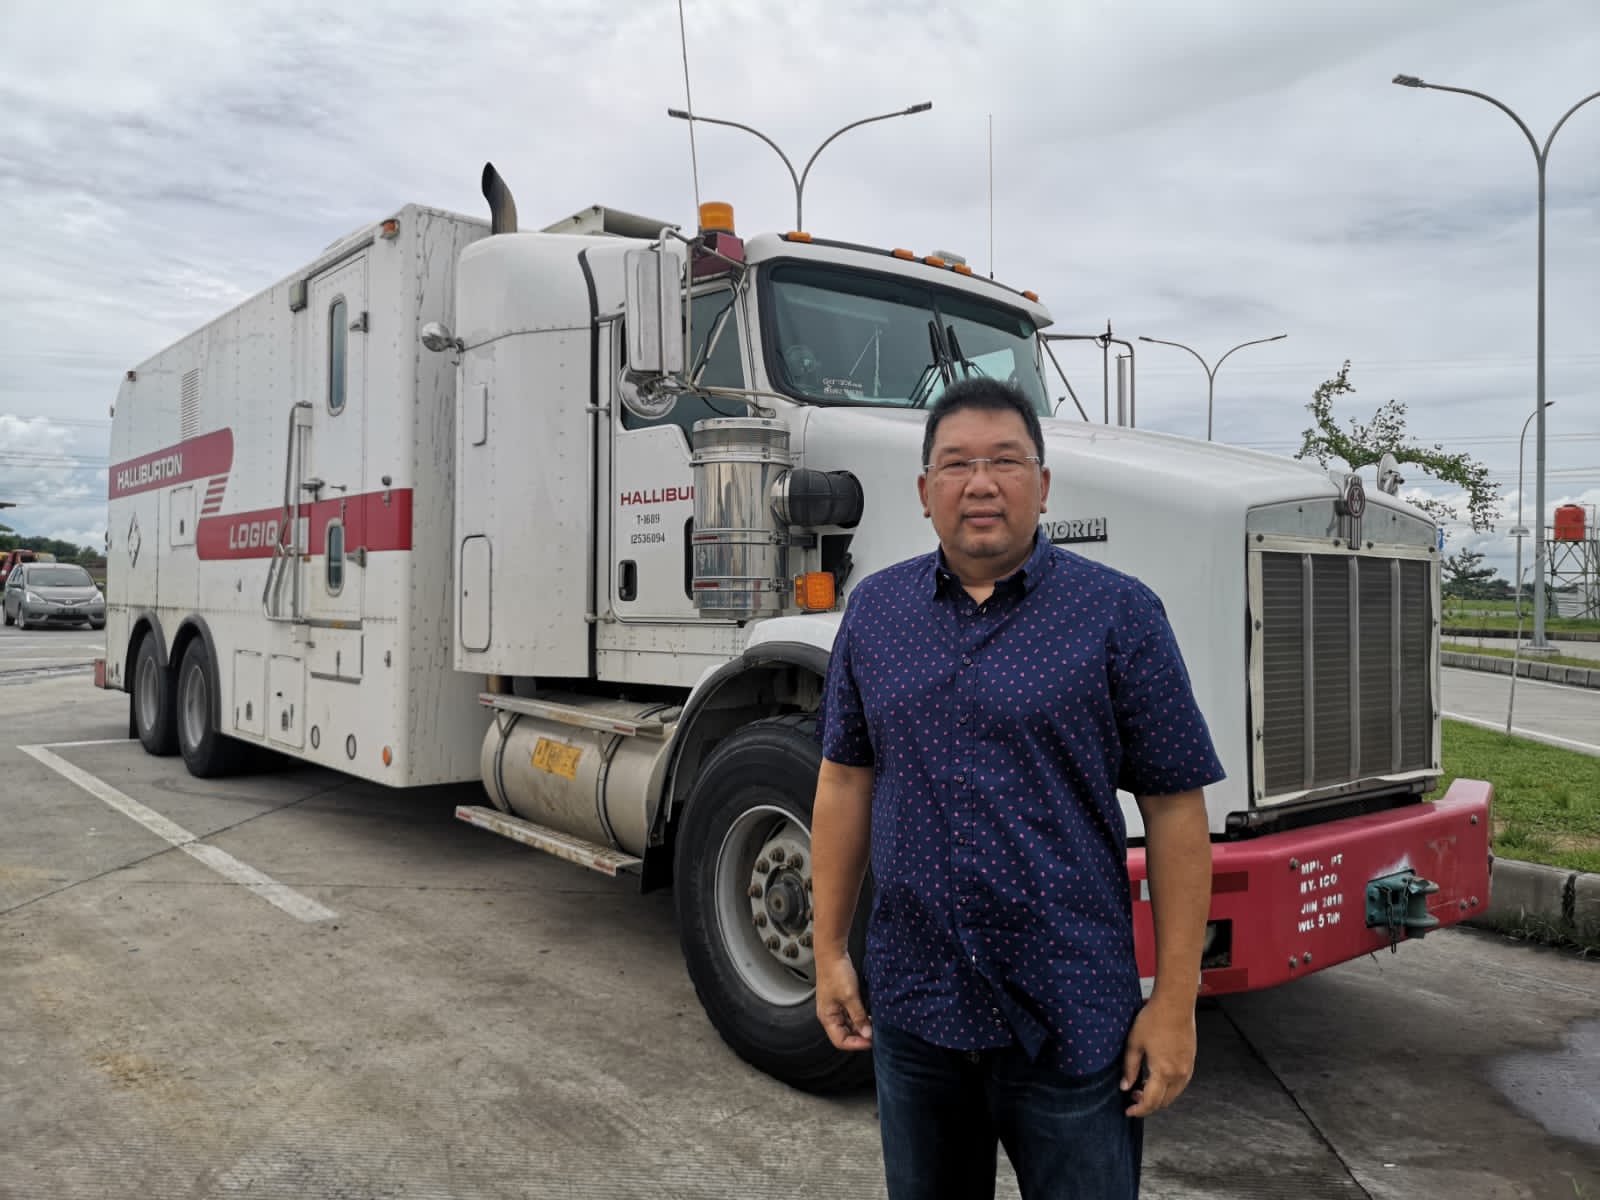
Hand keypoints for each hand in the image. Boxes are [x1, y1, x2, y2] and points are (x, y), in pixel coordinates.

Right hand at [815, 951, 872, 1050]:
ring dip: (861, 1026)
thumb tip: (867, 1034)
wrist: (832, 953)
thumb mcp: (850, 997)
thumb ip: (858, 1017)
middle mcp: (829, 1015)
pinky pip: (850, 1015)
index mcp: (827, 1017)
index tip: (871, 1041)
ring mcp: (834, 1008)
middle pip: (844, 1034)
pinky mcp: (840, 1000)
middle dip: (860, 1036)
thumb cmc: (836, 972)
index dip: (856, 1044)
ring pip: (848, 1025)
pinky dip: (859, 1017)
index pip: (840, 1041)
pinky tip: (869, 1015)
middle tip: (875, 1034)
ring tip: (873, 1024)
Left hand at [1120, 999, 1195, 1116]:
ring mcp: (1187, 1069)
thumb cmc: (1154, 1020)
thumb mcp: (1134, 1043)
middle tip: (1132, 1096)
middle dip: (1147, 1105)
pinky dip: (1167, 1088)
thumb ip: (1129, 1068)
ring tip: (1141, 1086)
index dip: (1138, 1111)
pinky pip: (1180, 1084)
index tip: (1128, 1111)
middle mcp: (1178, 1074)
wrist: (1175, 1004)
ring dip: (1158, 1097)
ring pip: (1173, 1095)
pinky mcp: (1191, 1063)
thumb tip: (1125, 1087)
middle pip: (1164, 1102)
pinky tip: (1155, 1077)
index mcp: (1163, 1071)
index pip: (1150, 1102)